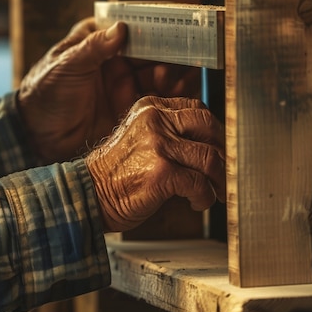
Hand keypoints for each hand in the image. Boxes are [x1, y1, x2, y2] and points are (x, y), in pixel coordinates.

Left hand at [17, 18, 199, 163]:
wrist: (38, 138)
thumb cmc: (44, 94)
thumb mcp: (66, 66)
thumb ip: (93, 47)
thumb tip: (121, 28)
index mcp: (100, 41)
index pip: (133, 27)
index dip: (155, 26)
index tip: (173, 30)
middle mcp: (118, 60)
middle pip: (155, 50)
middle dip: (169, 53)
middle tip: (170, 63)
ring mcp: (127, 85)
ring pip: (163, 74)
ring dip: (174, 75)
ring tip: (170, 81)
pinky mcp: (133, 110)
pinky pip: (161, 100)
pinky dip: (174, 97)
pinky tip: (178, 96)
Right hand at [85, 96, 225, 232]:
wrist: (88, 195)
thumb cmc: (115, 175)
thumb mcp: (140, 139)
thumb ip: (169, 134)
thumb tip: (210, 146)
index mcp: (150, 108)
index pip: (196, 109)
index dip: (212, 132)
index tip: (218, 149)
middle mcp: (154, 120)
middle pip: (208, 127)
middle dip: (222, 152)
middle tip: (224, 171)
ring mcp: (159, 144)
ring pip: (210, 157)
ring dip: (218, 180)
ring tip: (214, 192)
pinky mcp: (162, 171)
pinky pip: (200, 183)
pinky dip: (205, 197)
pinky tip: (197, 202)